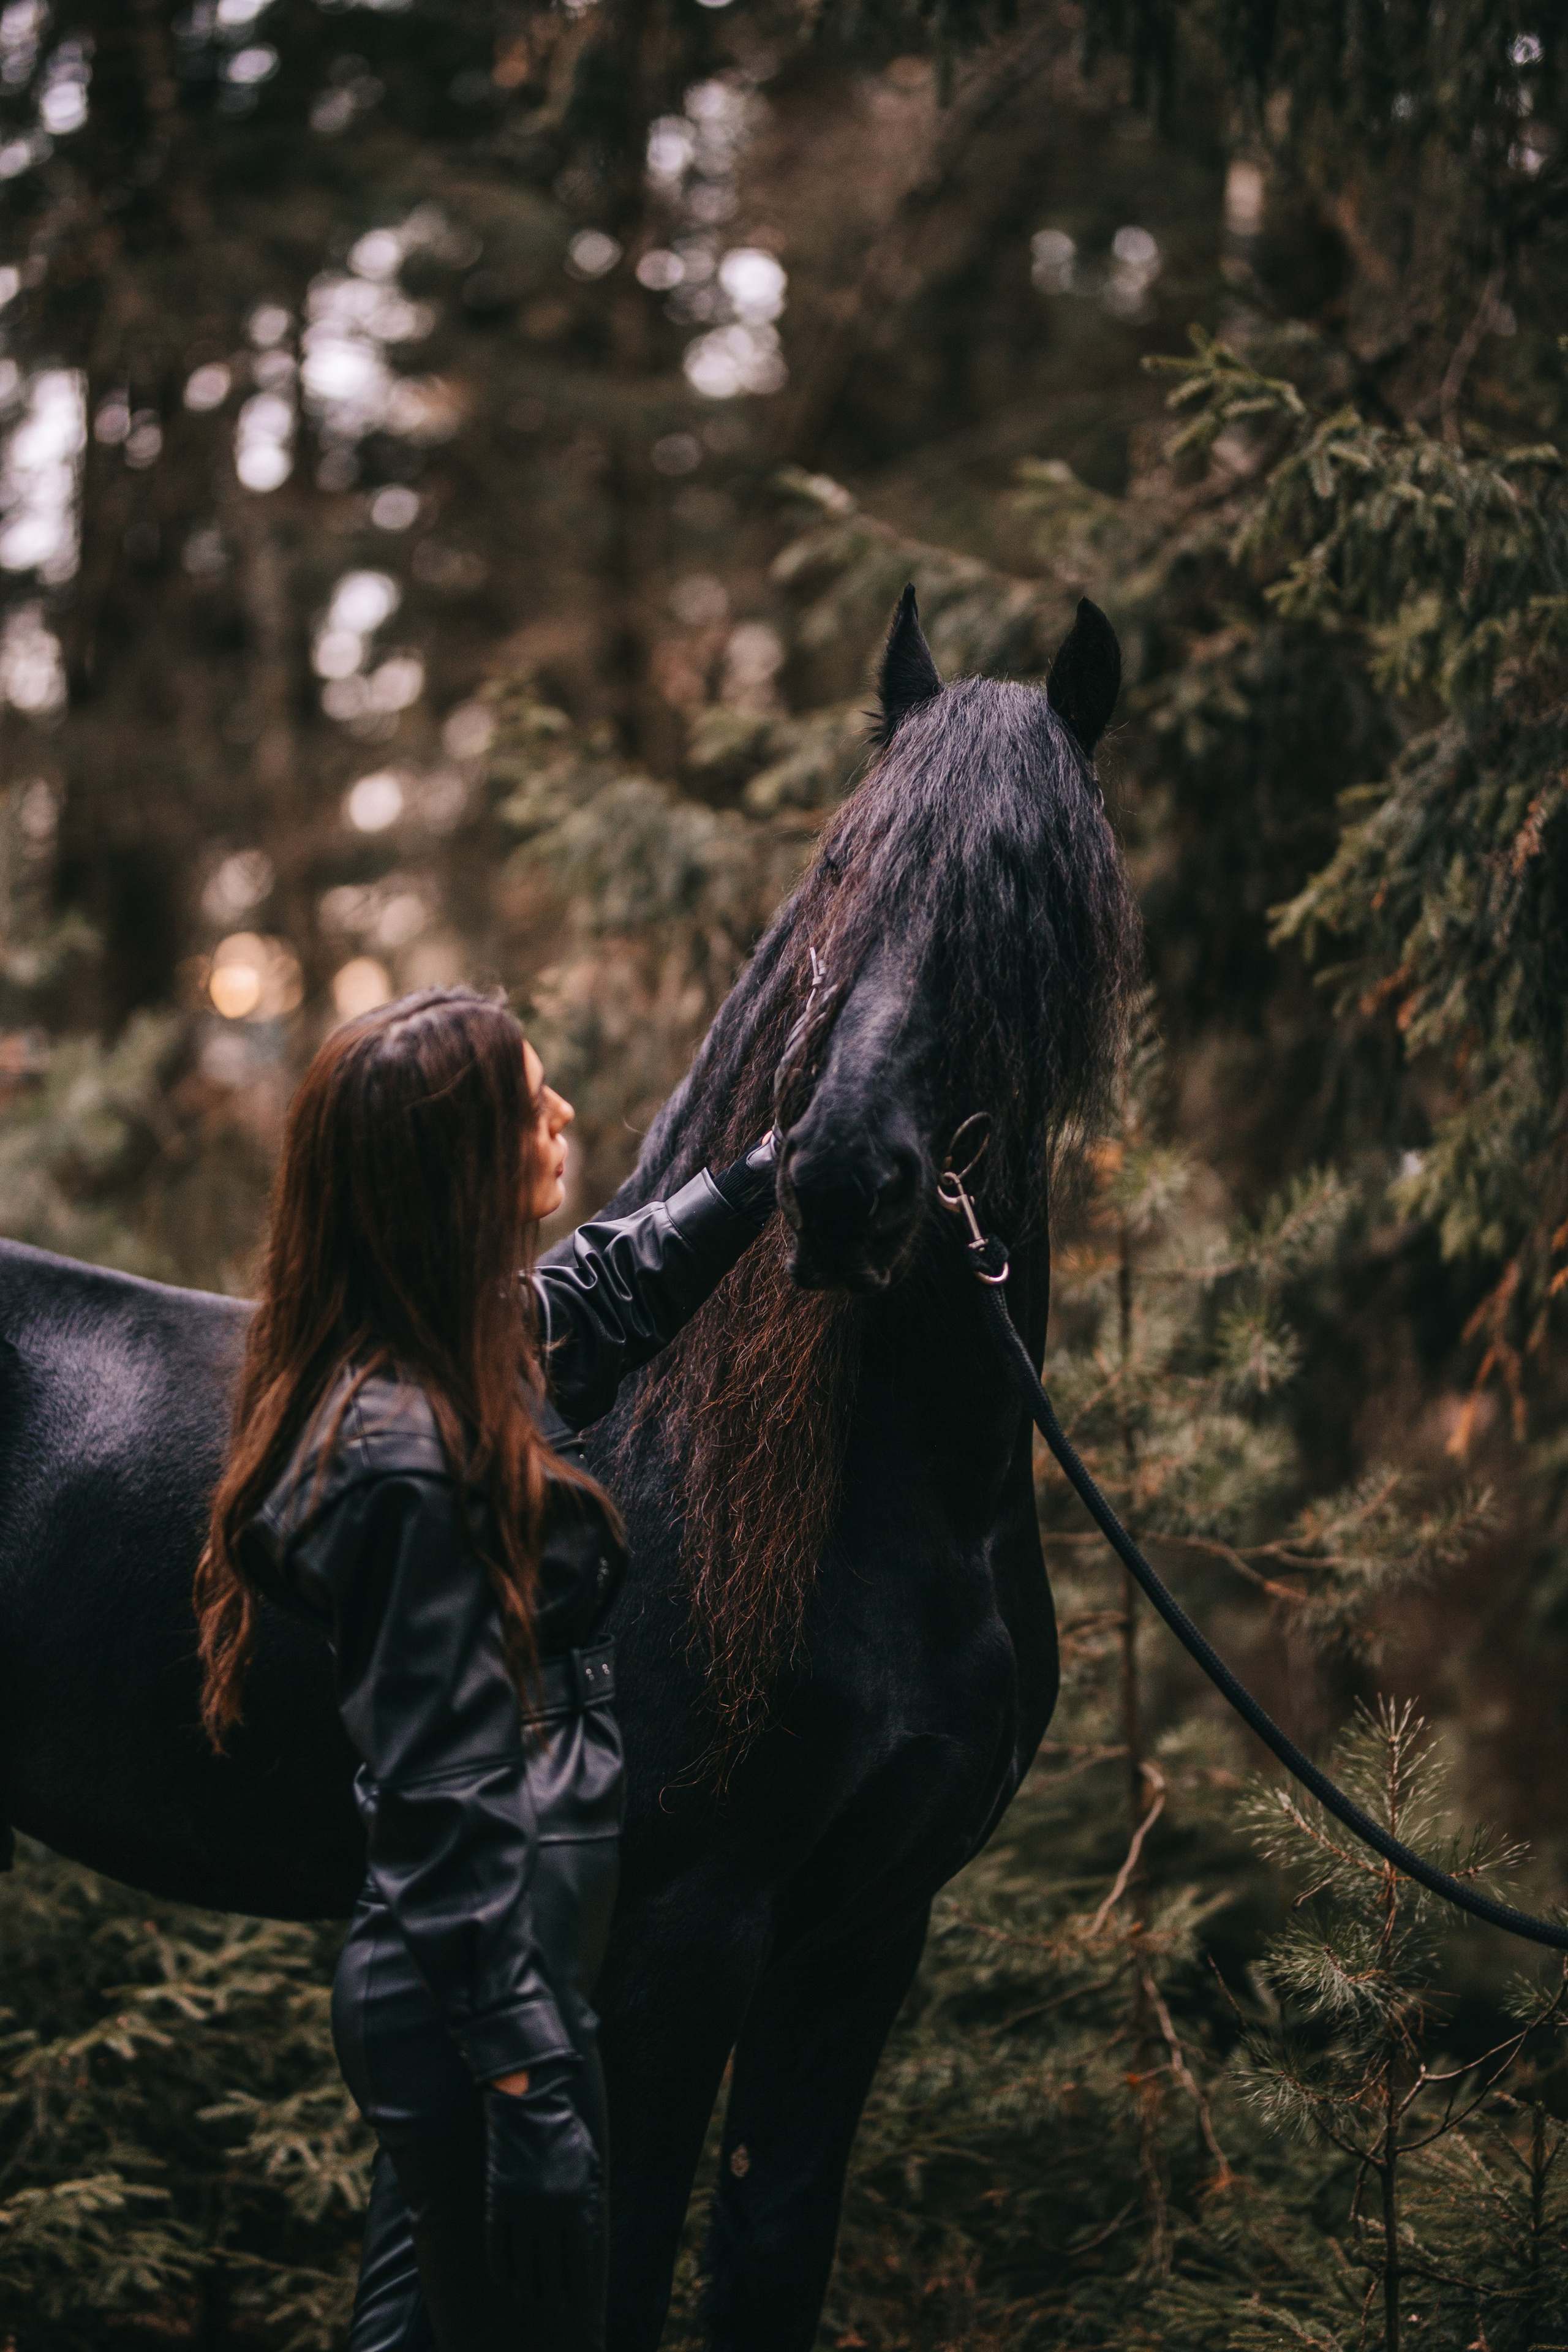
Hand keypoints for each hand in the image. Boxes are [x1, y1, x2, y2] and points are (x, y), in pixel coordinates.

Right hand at [483, 2059, 604, 2350]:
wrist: (527, 2104)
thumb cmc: (563, 2130)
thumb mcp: (588, 2161)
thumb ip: (590, 2196)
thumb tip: (590, 2231)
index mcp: (575, 2201)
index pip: (578, 2257)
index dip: (576, 2283)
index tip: (576, 2301)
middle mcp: (548, 2210)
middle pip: (549, 2266)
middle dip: (551, 2290)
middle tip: (551, 2305)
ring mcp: (520, 2207)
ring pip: (521, 2261)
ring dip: (525, 2284)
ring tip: (526, 2297)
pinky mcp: (497, 2200)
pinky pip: (495, 2243)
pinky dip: (499, 2265)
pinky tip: (503, 2278)